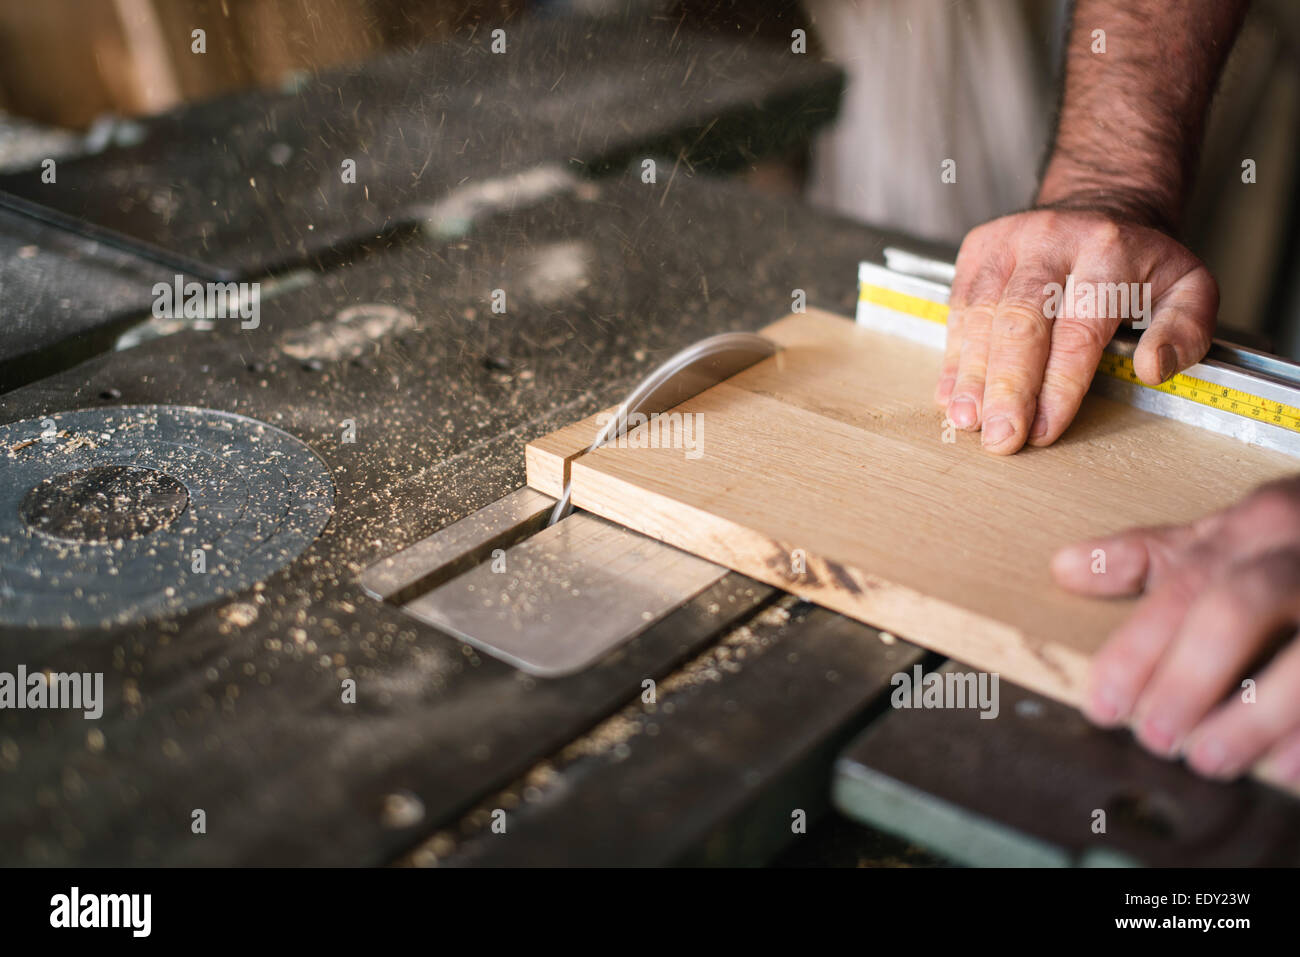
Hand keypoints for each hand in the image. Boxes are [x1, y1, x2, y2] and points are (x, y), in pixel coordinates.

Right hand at [938, 208, 1217, 453]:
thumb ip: (1185, 329)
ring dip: (972, 376)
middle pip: (1020, 322)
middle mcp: (1050, 240)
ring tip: (969, 421)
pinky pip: (959, 309)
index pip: (1077, 328)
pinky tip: (953, 395)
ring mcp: (1006, 243)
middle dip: (1008, 387)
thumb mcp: (1189, 286)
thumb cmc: (1139, 263)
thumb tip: (1153, 368)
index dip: (1058, 385)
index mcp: (1107, 250)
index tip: (1044, 430)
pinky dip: (954, 356)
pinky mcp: (976, 250)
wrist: (1097, 207)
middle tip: (999, 437)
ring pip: (980, 316)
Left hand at [1052, 477, 1299, 783]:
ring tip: (1208, 760)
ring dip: (1255, 715)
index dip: (1137, 649)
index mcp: (1257, 525)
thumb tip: (1064, 568)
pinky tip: (1285, 769)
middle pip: (1237, 608)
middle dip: (1190, 677)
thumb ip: (1150, 557)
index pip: (1182, 585)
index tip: (1103, 705)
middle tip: (1155, 738)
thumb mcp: (1227, 537)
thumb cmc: (1293, 548)